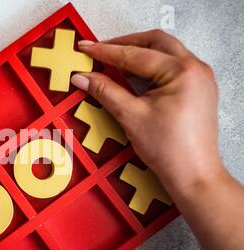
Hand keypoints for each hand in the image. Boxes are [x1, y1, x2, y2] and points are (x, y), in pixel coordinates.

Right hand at [71, 29, 223, 193]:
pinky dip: (151, 65)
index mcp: (181, 71)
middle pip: (155, 42)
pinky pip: (171, 66)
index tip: (86, 49)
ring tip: (114, 59)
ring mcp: (199, 77)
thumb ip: (105, 91)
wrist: (193, 175)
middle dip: (125, 44)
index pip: (136, 54)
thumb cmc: (169, 150)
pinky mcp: (198, 88)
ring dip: (139, 52)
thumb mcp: (131, 116)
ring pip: (165, 51)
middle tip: (100, 50)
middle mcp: (195, 68)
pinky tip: (134, 73)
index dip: (106, 51)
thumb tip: (83, 77)